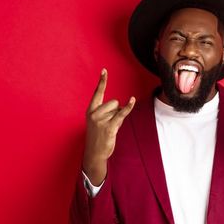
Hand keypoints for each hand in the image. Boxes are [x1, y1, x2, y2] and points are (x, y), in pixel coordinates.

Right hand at [82, 68, 134, 183]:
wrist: (94, 153)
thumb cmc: (97, 136)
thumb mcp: (97, 122)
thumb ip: (106, 112)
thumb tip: (121, 106)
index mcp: (90, 111)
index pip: (97, 93)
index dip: (102, 82)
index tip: (104, 70)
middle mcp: (94, 114)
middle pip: (113, 102)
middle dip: (116, 111)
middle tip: (109, 124)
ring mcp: (101, 121)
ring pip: (118, 110)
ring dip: (118, 118)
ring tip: (110, 128)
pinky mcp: (109, 127)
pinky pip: (122, 114)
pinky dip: (128, 107)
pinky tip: (132, 100)